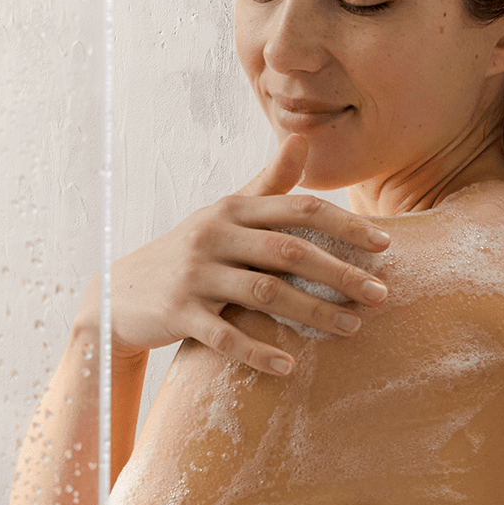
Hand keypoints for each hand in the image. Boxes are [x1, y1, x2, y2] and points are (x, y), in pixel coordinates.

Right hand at [76, 135, 389, 374]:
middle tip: (381, 294)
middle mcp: (214, 236)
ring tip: (353, 328)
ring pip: (264, 293)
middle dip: (340, 273)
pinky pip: (225, 336)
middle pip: (289, 252)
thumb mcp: (224, 213)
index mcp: (232, 210)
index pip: (298, 209)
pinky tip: (290, 366)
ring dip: (313, 313)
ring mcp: (195, 275)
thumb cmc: (190, 251)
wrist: (118, 293)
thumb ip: (267, 183)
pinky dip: (258, 352)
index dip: (345, 225)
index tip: (385, 244)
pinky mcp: (178, 313)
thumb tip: (303, 138)